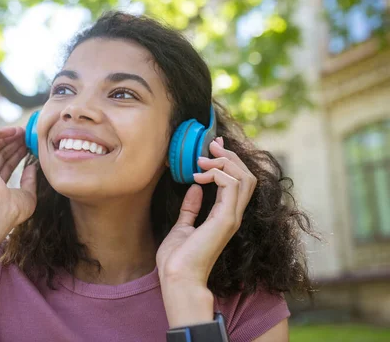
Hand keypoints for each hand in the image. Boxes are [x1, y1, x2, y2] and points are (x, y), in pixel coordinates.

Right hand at [0, 126, 36, 226]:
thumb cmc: (11, 209)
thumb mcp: (27, 196)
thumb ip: (30, 181)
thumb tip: (32, 167)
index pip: (7, 167)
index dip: (18, 156)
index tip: (30, 148)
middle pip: (1, 155)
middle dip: (15, 144)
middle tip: (28, 137)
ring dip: (8, 137)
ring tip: (23, 131)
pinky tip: (13, 130)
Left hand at [156, 137, 256, 324]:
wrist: (177, 278)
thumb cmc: (178, 259)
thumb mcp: (182, 226)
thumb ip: (190, 208)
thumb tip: (194, 188)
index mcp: (224, 216)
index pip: (238, 182)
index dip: (229, 161)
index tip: (213, 147)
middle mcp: (232, 215)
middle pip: (247, 176)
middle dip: (230, 156)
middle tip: (212, 145)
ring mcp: (231, 217)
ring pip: (244, 178)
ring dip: (223, 163)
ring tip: (201, 161)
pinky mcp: (225, 219)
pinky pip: (232, 185)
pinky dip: (217, 174)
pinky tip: (199, 176)